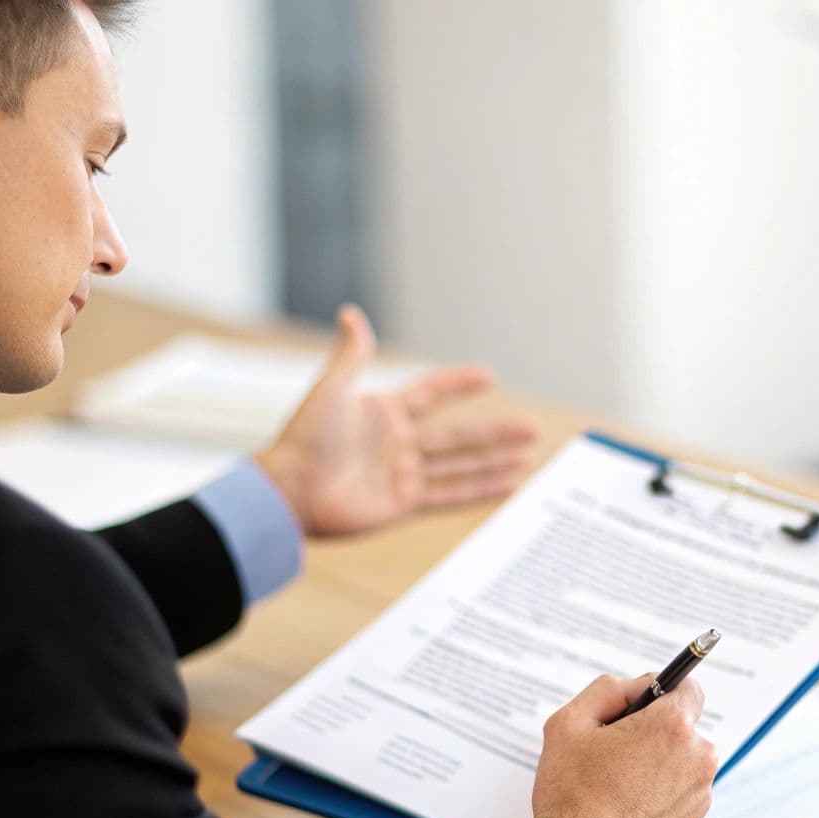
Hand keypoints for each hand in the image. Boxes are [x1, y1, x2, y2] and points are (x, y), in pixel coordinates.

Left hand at [256, 304, 537, 536]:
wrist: (289, 490)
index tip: (489, 376)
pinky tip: (505, 487)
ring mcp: (402, 475)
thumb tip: (351, 312)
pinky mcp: (403, 503)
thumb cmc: (303, 438)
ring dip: (493, 462)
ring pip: (460, 466)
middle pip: (457, 435)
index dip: (458, 384)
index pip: (431, 393)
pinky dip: (479, 491)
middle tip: (529, 428)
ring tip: (527, 458)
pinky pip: (450, 495)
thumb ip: (352, 354)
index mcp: (382, 412)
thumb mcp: (331, 388)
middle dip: (493, 432)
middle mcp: (397, 443)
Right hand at [530, 673, 719, 817]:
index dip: (661, 690)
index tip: (642, 705)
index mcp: (672, 726)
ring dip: (655, 763)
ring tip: (616, 783)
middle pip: (681, 726)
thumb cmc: (571, 797)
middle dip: (652, 731)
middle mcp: (697, 757)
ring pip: (679, 760)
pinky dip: (659, 792)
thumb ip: (607, 690)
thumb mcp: (569, 723)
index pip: (687, 687)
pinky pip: (679, 790)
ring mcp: (699, 792)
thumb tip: (633, 687)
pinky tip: (626, 805)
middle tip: (614, 749)